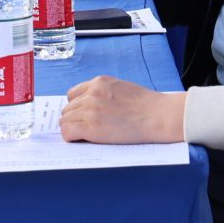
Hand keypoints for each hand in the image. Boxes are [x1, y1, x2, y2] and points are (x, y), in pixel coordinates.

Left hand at [60, 76, 185, 143]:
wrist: (157, 116)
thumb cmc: (146, 106)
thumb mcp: (121, 88)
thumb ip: (103, 93)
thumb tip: (90, 106)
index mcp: (99, 82)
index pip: (72, 95)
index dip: (77, 108)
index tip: (83, 117)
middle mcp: (91, 93)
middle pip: (67, 109)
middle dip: (75, 119)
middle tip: (87, 129)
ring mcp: (90, 109)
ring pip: (65, 121)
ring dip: (74, 129)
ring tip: (88, 136)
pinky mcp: (91, 126)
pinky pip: (67, 132)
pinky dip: (71, 137)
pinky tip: (82, 140)